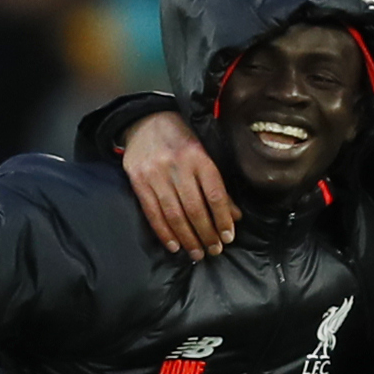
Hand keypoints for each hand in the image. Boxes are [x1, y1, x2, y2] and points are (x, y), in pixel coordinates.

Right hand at [123, 111, 239, 259]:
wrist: (145, 120)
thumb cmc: (181, 139)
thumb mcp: (203, 154)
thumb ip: (217, 185)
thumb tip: (235, 216)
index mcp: (198, 157)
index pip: (215, 195)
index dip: (223, 219)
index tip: (228, 237)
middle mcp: (177, 166)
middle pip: (195, 208)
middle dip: (206, 234)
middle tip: (214, 251)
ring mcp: (155, 174)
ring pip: (174, 214)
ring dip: (187, 238)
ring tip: (197, 253)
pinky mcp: (138, 181)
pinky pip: (152, 213)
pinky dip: (164, 232)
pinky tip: (174, 245)